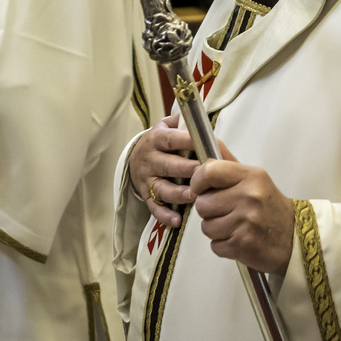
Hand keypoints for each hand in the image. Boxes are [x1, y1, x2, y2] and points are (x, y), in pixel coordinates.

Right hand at [129, 113, 199, 228]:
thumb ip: (182, 122)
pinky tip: (177, 219)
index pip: (172, 139)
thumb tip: (200, 121)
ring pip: (162, 188)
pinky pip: (154, 207)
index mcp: (157, 139)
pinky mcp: (146, 196)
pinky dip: (165, 215)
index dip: (187, 142)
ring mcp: (147, 179)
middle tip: (204, 174)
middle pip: (168, 165)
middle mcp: (150, 159)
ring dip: (178, 193)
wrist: (135, 157)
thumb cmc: (161, 141)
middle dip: (186, 170)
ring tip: (195, 196)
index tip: (203, 145)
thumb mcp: (167, 126)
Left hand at [190, 141, 294, 275]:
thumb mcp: (254, 179)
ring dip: (216, 229)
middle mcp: (249, 197)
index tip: (200, 188)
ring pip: (206, 226)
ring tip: (234, 225)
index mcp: (251, 176)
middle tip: (226, 210)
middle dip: (209, 210)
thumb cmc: (269, 206)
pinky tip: (238, 238)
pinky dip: (223, 245)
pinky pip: (215, 245)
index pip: (209, 171)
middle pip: (202, 203)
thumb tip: (200, 144)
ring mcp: (246, 222)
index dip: (197, 181)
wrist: (294, 237)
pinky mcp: (243, 245)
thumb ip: (227, 164)